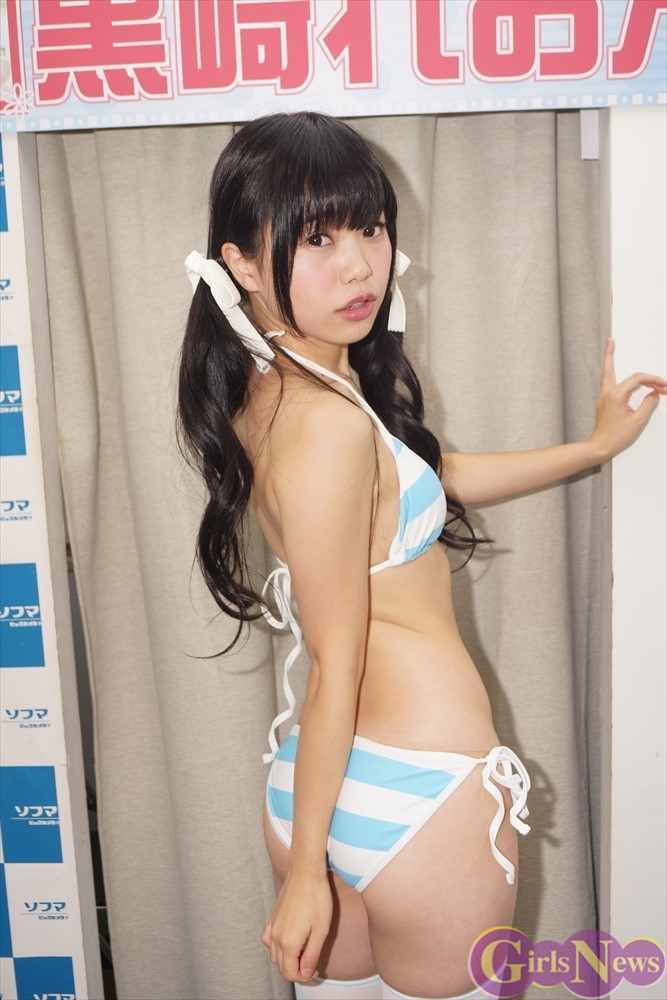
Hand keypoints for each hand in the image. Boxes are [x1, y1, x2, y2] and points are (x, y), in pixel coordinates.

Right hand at [261, 869, 332, 982]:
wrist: (306, 872)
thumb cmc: (317, 898)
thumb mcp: (321, 930)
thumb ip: (311, 955)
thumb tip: (305, 973)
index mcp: (288, 943)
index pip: (290, 974)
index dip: (304, 977)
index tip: (316, 968)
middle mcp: (276, 937)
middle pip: (281, 967)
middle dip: (296, 969)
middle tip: (312, 960)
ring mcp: (272, 927)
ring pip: (273, 955)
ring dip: (286, 959)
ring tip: (302, 950)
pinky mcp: (271, 917)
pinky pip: (267, 940)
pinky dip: (275, 946)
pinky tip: (286, 940)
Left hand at [590, 339, 665, 461]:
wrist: (600, 447)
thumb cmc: (616, 437)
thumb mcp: (639, 421)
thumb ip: (649, 404)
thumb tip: (654, 394)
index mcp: (616, 395)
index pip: (638, 379)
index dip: (653, 380)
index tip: (664, 386)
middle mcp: (607, 393)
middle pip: (610, 368)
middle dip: (610, 354)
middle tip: (611, 340)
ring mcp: (604, 397)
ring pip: (607, 374)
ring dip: (609, 361)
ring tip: (610, 349)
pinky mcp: (604, 402)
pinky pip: (608, 382)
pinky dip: (611, 373)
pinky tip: (613, 371)